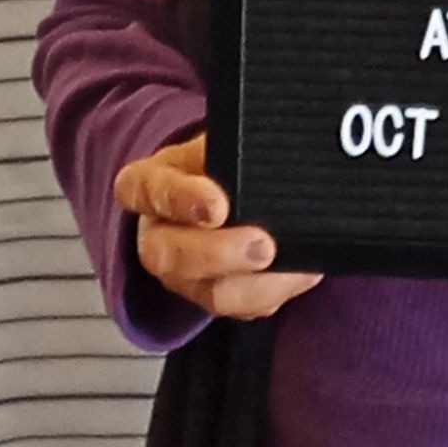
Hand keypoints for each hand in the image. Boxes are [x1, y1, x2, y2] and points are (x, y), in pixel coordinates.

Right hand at [113, 133, 322, 319]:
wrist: (236, 183)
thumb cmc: (220, 156)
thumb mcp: (219, 138)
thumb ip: (233, 144)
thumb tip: (271, 147)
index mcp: (150, 183)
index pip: (145, 190)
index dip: (179, 201)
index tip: (217, 205)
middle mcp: (158, 234)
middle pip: (168, 255)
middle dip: (218, 253)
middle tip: (262, 245)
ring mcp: (184, 273)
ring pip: (207, 292)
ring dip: (252, 285)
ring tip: (293, 265)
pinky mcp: (216, 295)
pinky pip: (243, 308)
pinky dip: (276, 291)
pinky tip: (302, 271)